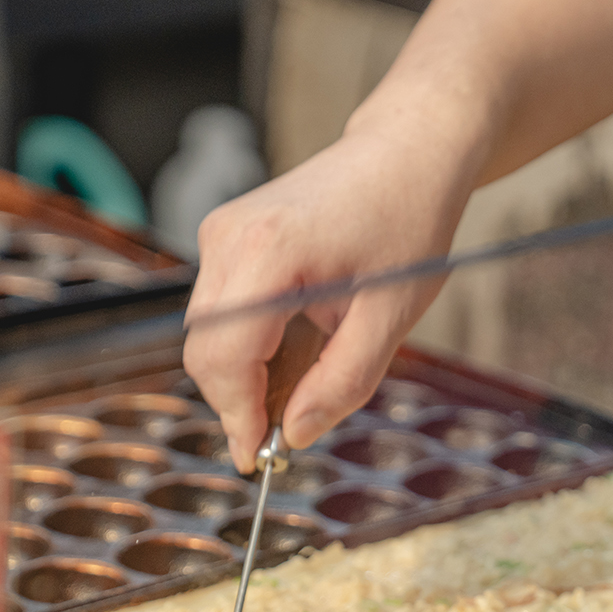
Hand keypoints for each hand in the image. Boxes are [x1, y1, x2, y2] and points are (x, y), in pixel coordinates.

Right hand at [183, 130, 476, 471]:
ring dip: (243, 373)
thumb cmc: (407, 224)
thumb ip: (341, 383)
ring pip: (207, 333)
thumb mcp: (389, 319)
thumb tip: (296, 434)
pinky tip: (293, 349)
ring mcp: (222, 231)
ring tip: (300, 385)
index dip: (237, 416)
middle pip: (205, 350)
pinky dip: (247, 343)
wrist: (407, 153)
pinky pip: (220, 310)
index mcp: (268, 252)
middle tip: (280, 437)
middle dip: (237, 401)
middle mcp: (229, 236)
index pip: (225, 357)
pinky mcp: (227, 233)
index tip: (257, 458)